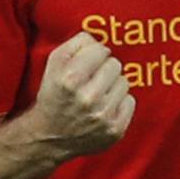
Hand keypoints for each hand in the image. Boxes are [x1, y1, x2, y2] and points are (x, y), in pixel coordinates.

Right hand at [25, 32, 134, 161]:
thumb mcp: (53, 64)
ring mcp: (103, 116)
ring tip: (98, 94)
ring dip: (113, 86)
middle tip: (92, 80)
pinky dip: (120, 102)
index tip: (88, 63)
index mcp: (70, 79)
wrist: (49, 137)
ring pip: (124, 82)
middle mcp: (87, 98)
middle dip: (104, 69)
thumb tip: (99, 41)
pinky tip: (105, 107)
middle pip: (115, 64)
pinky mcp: (115, 130)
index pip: (101, 50)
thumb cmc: (53, 95)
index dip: (94, 54)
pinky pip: (130, 101)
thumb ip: (75, 44)